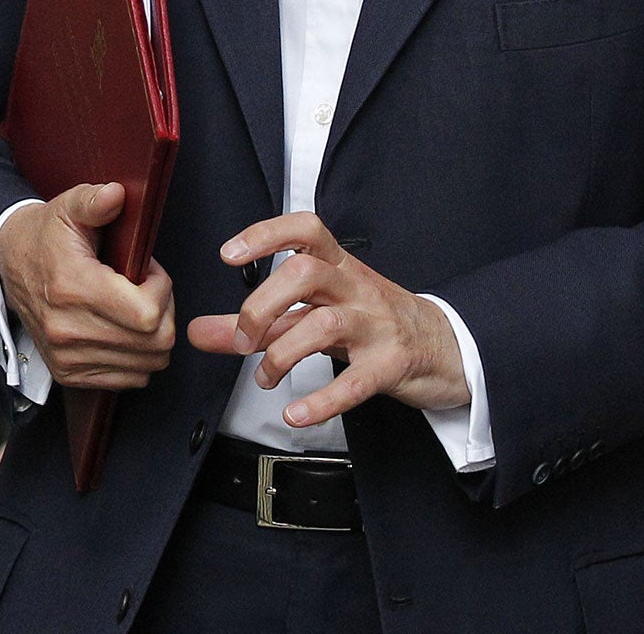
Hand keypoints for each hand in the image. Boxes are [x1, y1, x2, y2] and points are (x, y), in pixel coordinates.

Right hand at [0, 182, 174, 389]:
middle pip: (154, 343)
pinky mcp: (68, 372)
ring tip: (135, 309)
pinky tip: (124, 331)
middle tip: (147, 290)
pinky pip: (130, 379)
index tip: (148, 273)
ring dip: (153, 337)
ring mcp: (68, 356)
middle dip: (164, 313)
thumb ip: (94, 201)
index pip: (146, 314)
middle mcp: (68, 329)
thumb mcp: (68, 209)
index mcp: (72, 288)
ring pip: (147, 364)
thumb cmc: (44, 238)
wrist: (7, 265)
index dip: (161, 291)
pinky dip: (138, 358)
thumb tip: (116, 194)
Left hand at [187, 212, 467, 428]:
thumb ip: (258, 322)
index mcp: (337, 266)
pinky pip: (356, 382)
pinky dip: (321, 401)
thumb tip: (197, 331)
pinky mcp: (391, 365)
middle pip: (305, 273)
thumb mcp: (313, 313)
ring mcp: (376, 324)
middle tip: (241, 339)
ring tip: (264, 380)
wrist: (445, 348)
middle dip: (261, 305)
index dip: (265, 235)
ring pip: (325, 324)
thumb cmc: (370, 321)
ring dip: (282, 355)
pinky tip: (294, 414)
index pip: (304, 229)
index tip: (229, 255)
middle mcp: (355, 287)